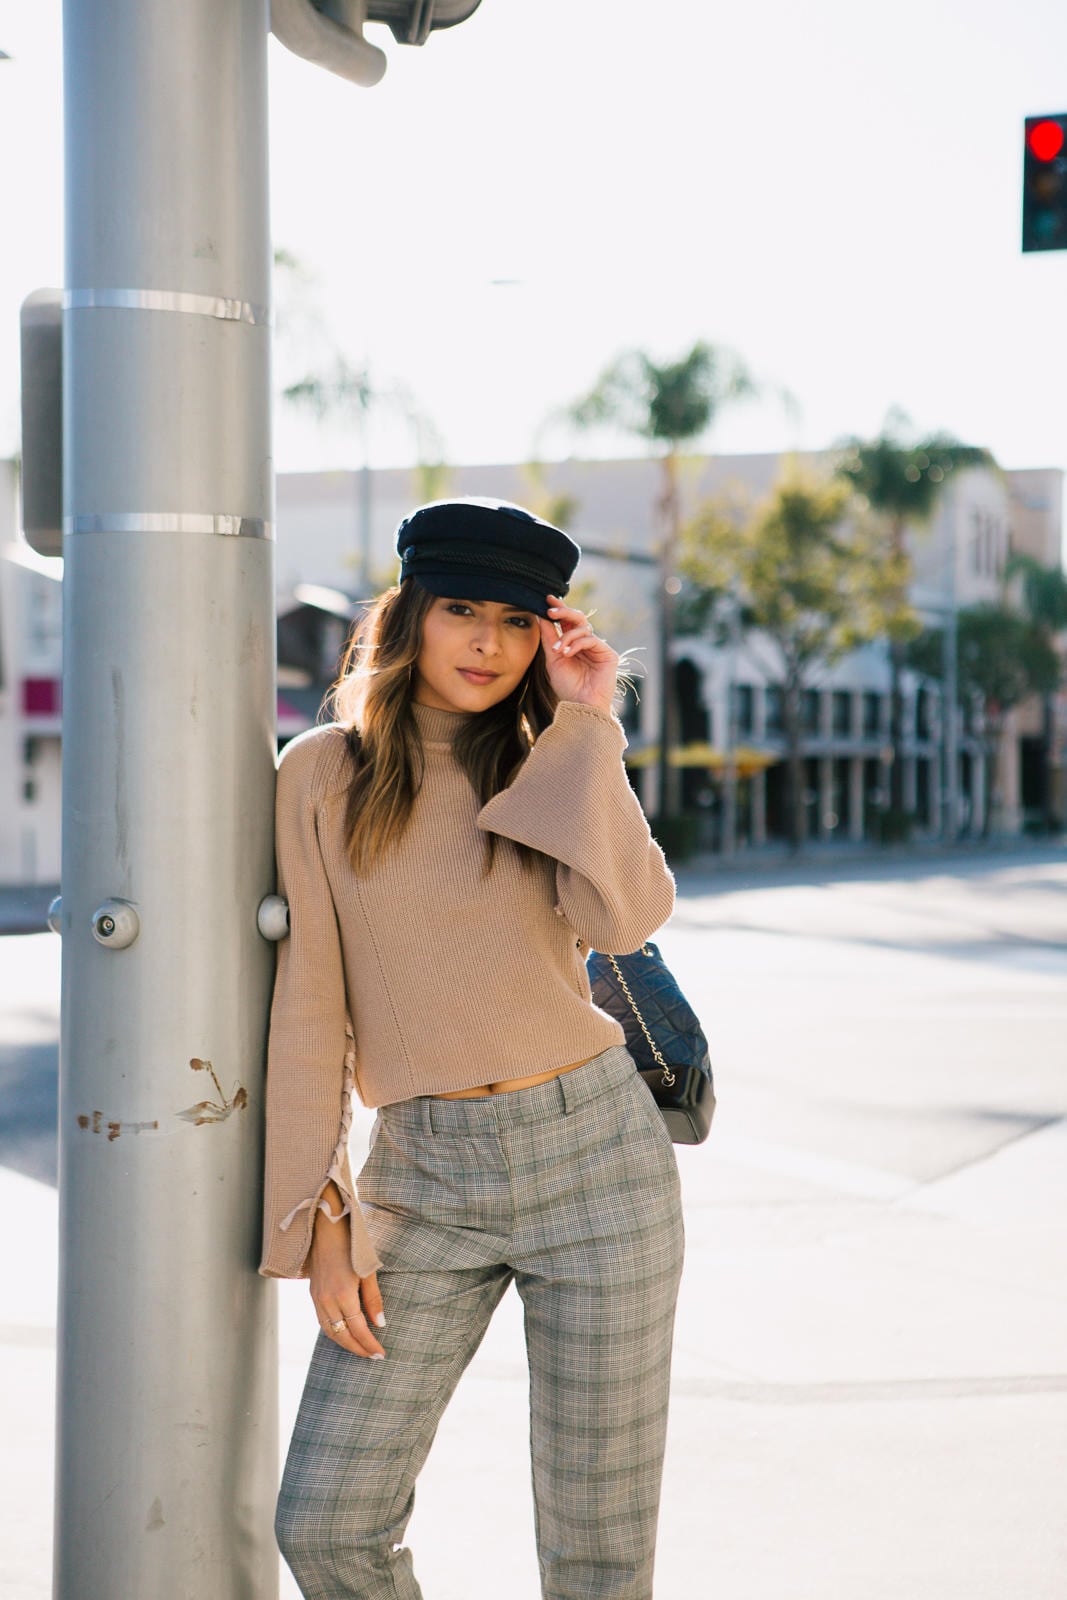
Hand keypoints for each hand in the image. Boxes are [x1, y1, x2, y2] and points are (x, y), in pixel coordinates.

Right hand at [309, 1204, 385, 1359]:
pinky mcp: (312, 1293)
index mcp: (343, 1294)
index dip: (370, 1344)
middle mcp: (327, 1300)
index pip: (358, 1329)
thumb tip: (380, 1324)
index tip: (381, 1354)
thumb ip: (373, 1299)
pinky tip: (344, 1332)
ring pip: (330, 1331)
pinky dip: (334, 1332)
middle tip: (374, 1356)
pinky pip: (322, 1321)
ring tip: (360, 1349)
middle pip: (342, 1335)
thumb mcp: (368, 1269)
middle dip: (358, 1349)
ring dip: (345, 1343)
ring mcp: (317, 1298)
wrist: (325, 1226)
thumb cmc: (351, 1244)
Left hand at [538, 595, 617, 712]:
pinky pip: (591, 639)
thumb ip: (549, 637)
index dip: (559, 609)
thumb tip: (541, 616)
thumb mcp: (553, 659)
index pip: (567, 622)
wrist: (580, 706)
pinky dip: (576, 644)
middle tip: (551, 611)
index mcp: (573, 644)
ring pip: (583, 627)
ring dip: (566, 636)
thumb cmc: (567, 686)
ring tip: (557, 650)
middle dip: (564, 612)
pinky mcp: (608, 654)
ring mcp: (598, 648)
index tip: (547, 599)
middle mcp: (587, 644)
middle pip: (578, 618)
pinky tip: (567, 653)